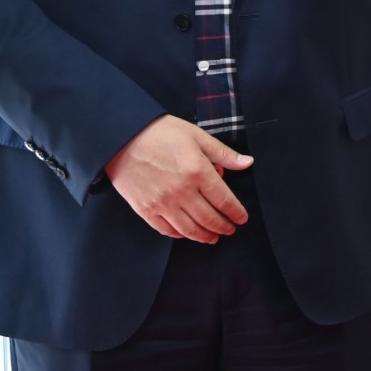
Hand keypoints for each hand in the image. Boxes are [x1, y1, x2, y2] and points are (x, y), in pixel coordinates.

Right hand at [105, 116, 252, 241]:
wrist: (122, 137)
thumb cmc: (161, 132)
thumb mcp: (196, 136)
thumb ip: (223, 153)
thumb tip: (248, 163)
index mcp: (198, 172)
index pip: (224, 200)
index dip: (236, 212)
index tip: (242, 218)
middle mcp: (182, 191)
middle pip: (209, 218)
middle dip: (223, 227)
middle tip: (230, 230)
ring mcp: (162, 203)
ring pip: (189, 229)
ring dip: (204, 236)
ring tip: (213, 237)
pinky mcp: (145, 209)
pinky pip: (167, 230)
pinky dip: (180, 235)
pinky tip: (187, 233)